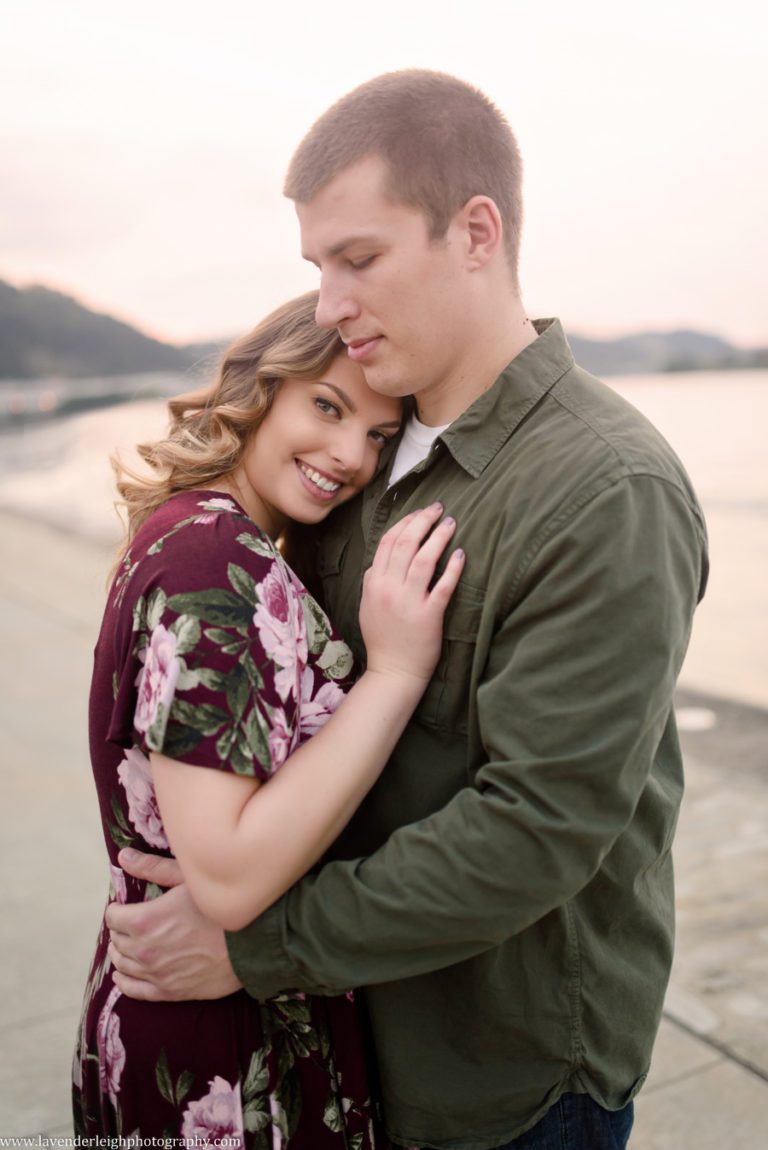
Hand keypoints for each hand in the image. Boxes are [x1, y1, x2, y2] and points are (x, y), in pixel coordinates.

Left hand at [105, 848, 241, 1000]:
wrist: (251, 943)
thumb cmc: (220, 906)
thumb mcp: (187, 879)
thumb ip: (152, 868)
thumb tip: (123, 856)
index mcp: (144, 920)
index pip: (113, 916)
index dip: (120, 908)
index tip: (127, 906)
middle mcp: (144, 951)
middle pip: (117, 940)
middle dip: (122, 929)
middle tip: (134, 922)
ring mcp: (155, 974)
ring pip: (122, 964)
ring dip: (123, 952)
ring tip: (131, 944)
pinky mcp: (169, 992)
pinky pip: (133, 990)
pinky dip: (125, 980)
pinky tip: (124, 973)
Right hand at [360, 503, 463, 682]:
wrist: (393, 670)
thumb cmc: (382, 637)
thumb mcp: (368, 604)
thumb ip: (374, 579)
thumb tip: (384, 557)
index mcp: (374, 582)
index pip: (388, 542)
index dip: (405, 522)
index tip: (420, 512)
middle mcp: (389, 588)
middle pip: (406, 543)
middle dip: (423, 521)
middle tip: (438, 508)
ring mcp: (408, 601)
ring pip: (424, 559)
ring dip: (439, 537)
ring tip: (451, 523)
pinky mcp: (429, 615)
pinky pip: (443, 586)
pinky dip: (453, 568)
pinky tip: (461, 554)